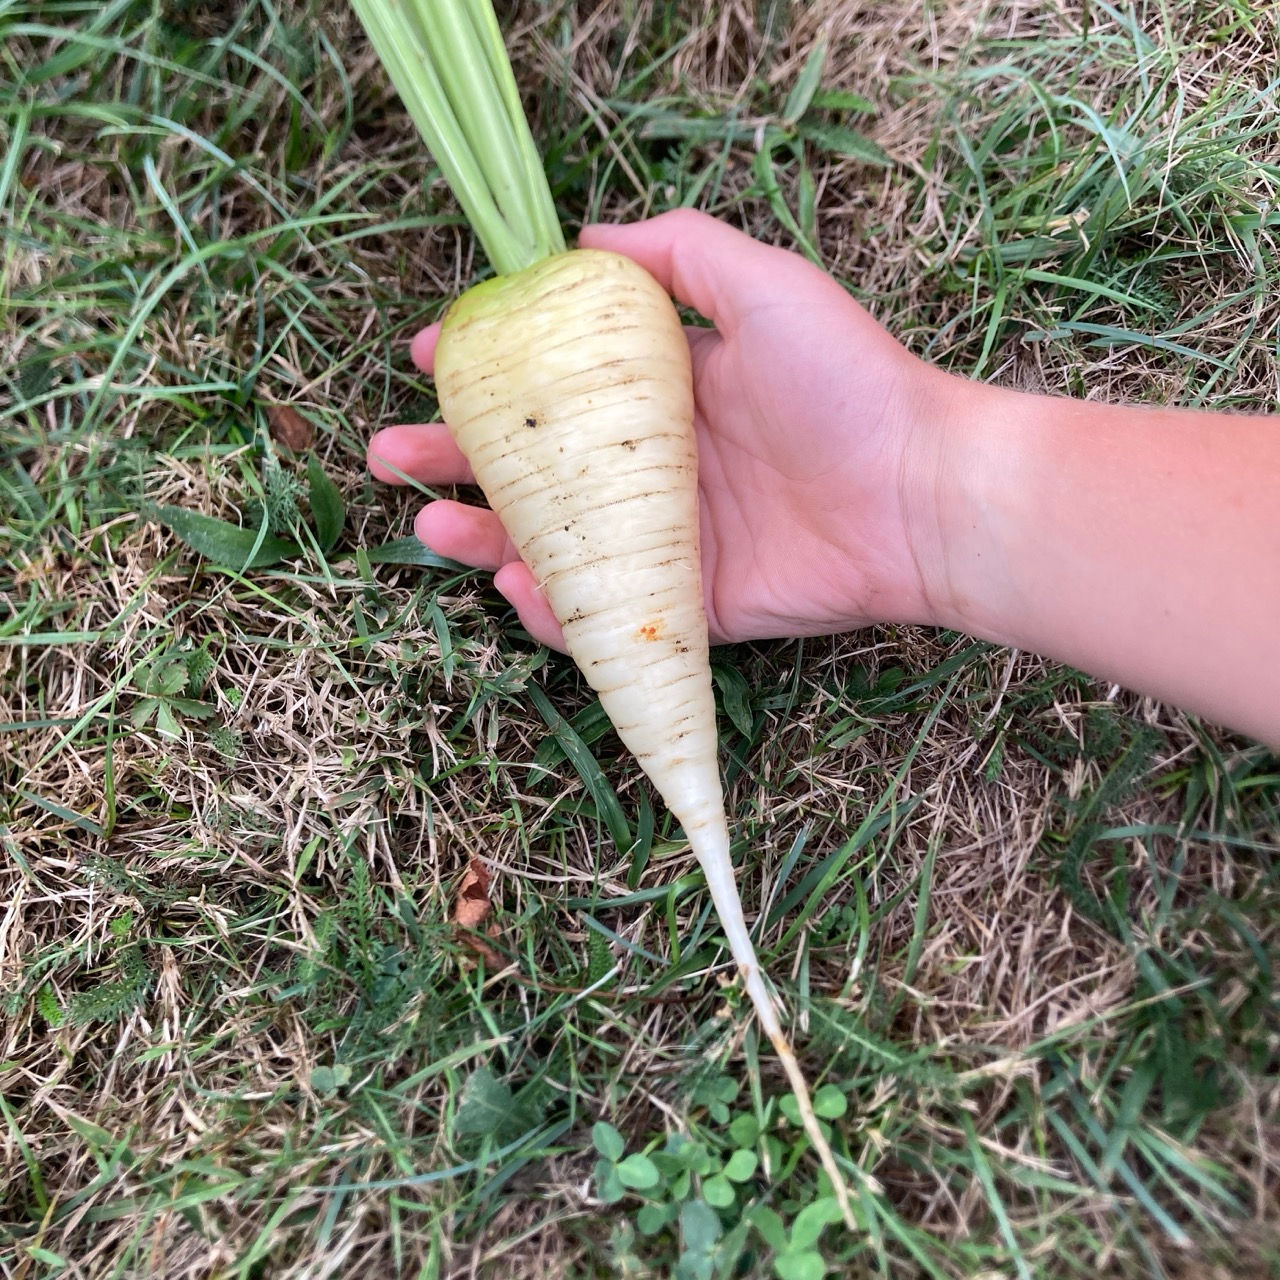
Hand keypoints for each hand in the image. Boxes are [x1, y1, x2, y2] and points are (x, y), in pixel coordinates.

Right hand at [367, 209, 947, 649]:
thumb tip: (584, 240)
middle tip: (390, 455)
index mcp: (663, 392)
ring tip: (432, 523)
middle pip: (534, 466)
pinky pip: (603, 610)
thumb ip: (679, 252)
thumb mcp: (762, 285)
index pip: (553, 379)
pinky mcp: (689, 603)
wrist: (919, 492)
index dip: (485, 369)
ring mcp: (667, 538)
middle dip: (455, 460)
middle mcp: (654, 465)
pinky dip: (552, 609)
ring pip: (553, 543)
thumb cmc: (845, 382)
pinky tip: (515, 586)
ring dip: (484, 537)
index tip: (425, 358)